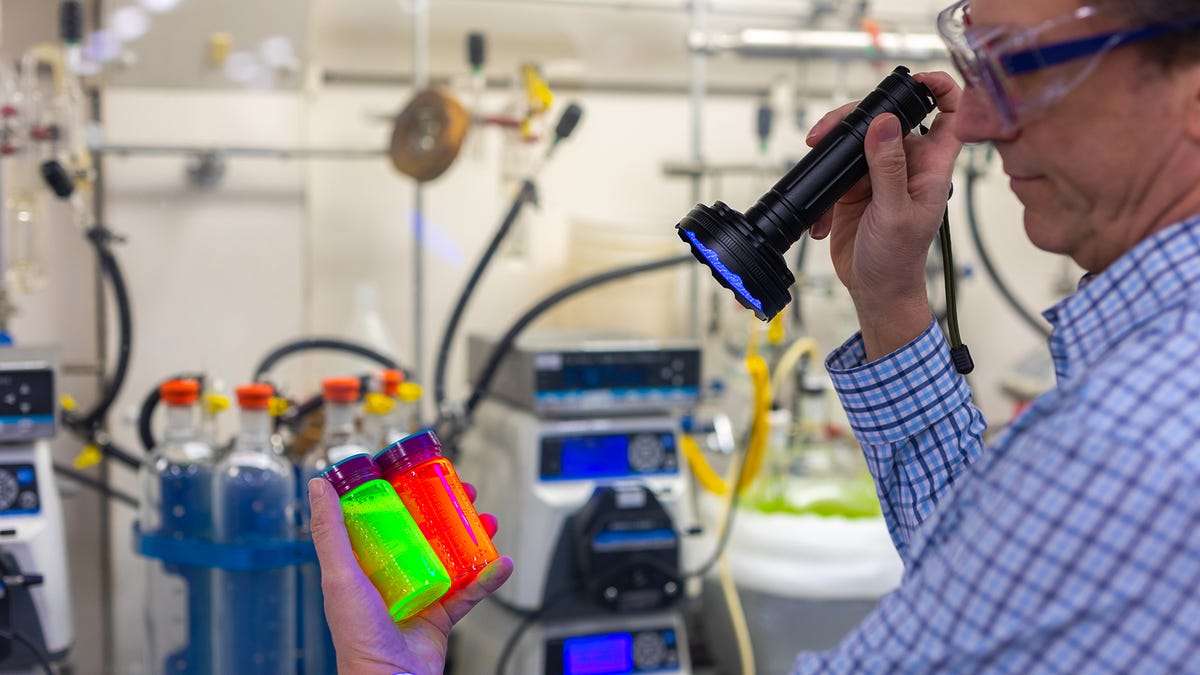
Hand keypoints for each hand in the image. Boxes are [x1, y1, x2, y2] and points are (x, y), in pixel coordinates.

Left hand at [308, 478, 512, 674]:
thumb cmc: (357, 636)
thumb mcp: (340, 575)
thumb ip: (330, 531)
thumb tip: (319, 486)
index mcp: (366, 565)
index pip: (388, 519)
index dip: (407, 494)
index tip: (423, 475)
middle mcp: (394, 576)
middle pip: (426, 532)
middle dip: (449, 510)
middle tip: (465, 492)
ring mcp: (420, 593)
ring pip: (452, 556)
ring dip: (473, 537)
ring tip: (487, 521)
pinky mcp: (443, 614)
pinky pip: (471, 591)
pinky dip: (488, 577)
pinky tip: (500, 562)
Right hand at [806, 72, 963, 358]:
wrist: (874, 291)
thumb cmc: (898, 260)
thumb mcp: (895, 213)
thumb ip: (889, 168)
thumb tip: (884, 124)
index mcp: (931, 167)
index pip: (951, 114)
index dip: (939, 89)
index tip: (915, 82)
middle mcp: (907, 165)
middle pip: (888, 119)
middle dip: (858, 117)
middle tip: (832, 129)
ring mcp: (878, 175)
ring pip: (857, 140)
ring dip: (833, 147)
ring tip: (816, 152)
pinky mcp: (853, 189)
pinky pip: (835, 169)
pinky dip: (822, 182)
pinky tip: (820, 208)